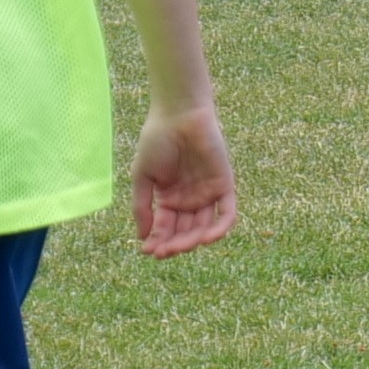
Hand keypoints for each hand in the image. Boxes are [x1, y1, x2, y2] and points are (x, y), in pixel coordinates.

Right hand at [129, 101, 235, 256]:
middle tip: (164, 252)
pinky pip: (227, 212)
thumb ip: (142, 206)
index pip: (165, 227)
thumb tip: (141, 237)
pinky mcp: (225, 185)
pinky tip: (206, 238)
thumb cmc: (156, 142)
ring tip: (179, 247)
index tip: (148, 252)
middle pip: (185, 231)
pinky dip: (220, 228)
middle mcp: (189, 199)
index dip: (158, 241)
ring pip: (204, 226)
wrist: (178, 116)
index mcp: (168, 198)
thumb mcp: (142, 177)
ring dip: (193, 240)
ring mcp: (207, 193)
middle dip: (175, 244)